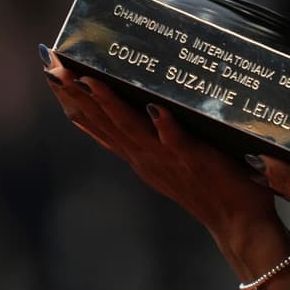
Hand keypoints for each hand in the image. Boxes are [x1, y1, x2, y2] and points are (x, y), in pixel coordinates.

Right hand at [40, 45, 278, 244]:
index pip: (98, 124)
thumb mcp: (171, 160)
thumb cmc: (210, 186)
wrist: (237, 223)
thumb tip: (147, 103)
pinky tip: (157, 108)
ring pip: (131, 129)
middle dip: (77, 94)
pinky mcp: (195, 161)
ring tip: (90, 79)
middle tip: (53, 66)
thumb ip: (155, 136)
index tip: (52, 71)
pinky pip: (177, 142)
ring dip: (110, 105)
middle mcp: (145, 157)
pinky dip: (166, 127)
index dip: (74, 98)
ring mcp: (167, 160)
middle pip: (104, 122)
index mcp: (139, 155)